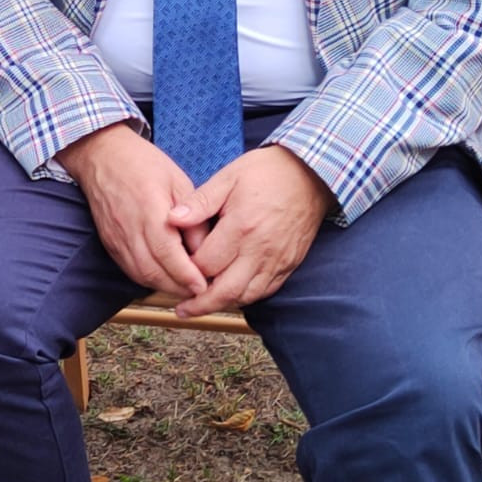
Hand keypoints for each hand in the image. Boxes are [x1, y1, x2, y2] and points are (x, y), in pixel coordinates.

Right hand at [57, 123, 205, 298]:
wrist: (103, 155)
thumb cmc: (143, 163)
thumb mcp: (179, 182)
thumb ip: (193, 218)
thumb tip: (205, 251)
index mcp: (150, 210)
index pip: (168, 254)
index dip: (187, 276)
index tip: (205, 286)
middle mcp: (129, 229)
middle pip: (154, 272)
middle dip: (178, 288)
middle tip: (200, 293)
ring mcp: (116, 237)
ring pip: (140, 275)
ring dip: (164, 287)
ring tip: (185, 289)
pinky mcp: (109, 242)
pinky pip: (129, 269)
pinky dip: (148, 279)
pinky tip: (164, 278)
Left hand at [169, 145, 335, 318]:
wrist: (310, 174)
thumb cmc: (266, 173)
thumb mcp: (228, 177)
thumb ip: (200, 202)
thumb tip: (172, 219)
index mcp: (241, 227)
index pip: (206, 263)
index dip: (187, 270)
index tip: (175, 270)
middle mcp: (260, 250)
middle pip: (226, 291)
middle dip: (201, 304)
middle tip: (183, 309)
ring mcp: (277, 260)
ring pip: (246, 296)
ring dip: (223, 304)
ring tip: (202, 305)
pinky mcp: (288, 264)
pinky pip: (265, 291)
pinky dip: (246, 297)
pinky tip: (232, 294)